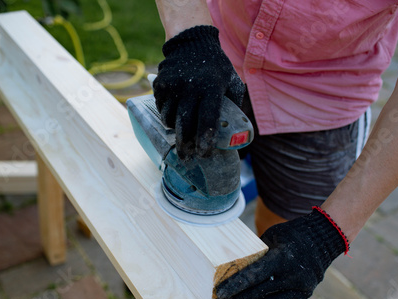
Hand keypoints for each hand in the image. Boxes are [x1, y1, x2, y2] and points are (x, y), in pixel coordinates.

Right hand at [153, 25, 244, 158]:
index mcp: (211, 88)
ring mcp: (173, 86)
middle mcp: (190, 88)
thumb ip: (235, 103)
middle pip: (184, 125)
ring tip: (181, 136)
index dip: (205, 140)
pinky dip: (166, 116)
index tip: (204, 153)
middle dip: (185, 145)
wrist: (191, 41)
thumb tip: (237, 130)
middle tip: (187, 157)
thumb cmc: (216, 65)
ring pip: (169, 118)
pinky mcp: (160, 84)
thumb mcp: (232, 80)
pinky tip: (173, 117)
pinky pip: (161, 108)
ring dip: (175, 131)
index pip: (207, 120)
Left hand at [214, 207, 348, 298]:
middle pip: (258, 294)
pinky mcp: (306, 295)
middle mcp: (293, 276)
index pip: (254, 276)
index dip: (235, 286)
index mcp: (282, 257)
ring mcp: (301, 288)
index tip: (219, 293)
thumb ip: (256, 254)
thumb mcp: (271, 236)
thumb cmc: (292, 234)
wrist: (323, 238)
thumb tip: (234, 266)